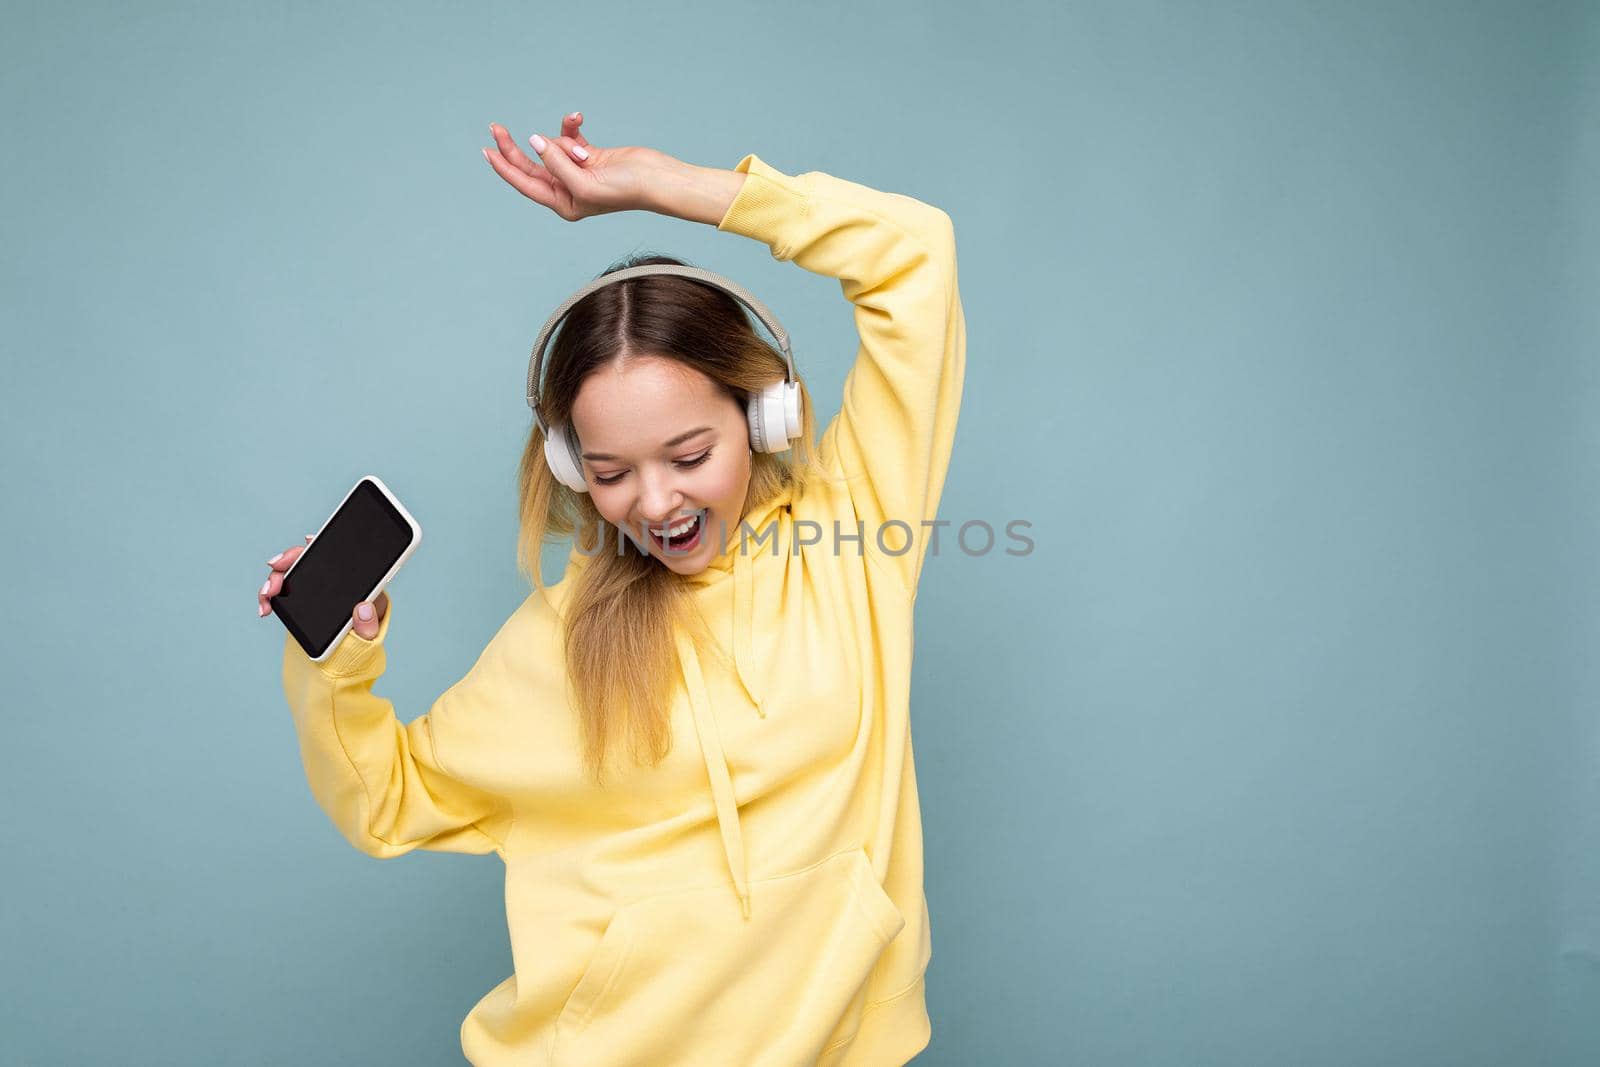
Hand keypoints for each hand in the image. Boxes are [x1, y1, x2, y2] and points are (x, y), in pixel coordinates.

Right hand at [258, 536, 388, 641]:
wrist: (348, 646)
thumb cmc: (362, 633)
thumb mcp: (370, 632)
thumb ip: (369, 625)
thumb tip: (363, 609)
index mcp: (353, 578)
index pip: (338, 553)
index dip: (322, 543)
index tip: (308, 540)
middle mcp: (330, 576)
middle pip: (307, 557)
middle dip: (289, 559)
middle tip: (276, 569)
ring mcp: (313, 584)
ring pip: (289, 571)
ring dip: (274, 578)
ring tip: (266, 596)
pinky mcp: (299, 595)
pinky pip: (280, 589)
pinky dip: (269, 596)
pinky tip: (265, 608)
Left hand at [483, 111, 672, 220]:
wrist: (657, 178)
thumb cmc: (626, 189)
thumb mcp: (585, 182)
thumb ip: (556, 163)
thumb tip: (535, 141)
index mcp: (564, 204)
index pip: (526, 183)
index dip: (504, 167)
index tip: (486, 150)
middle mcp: (567, 189)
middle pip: (532, 164)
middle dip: (516, 147)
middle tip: (496, 127)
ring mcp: (577, 171)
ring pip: (554, 146)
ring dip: (565, 142)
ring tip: (585, 154)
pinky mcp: (589, 155)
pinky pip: (569, 136)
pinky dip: (571, 127)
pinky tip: (578, 118)